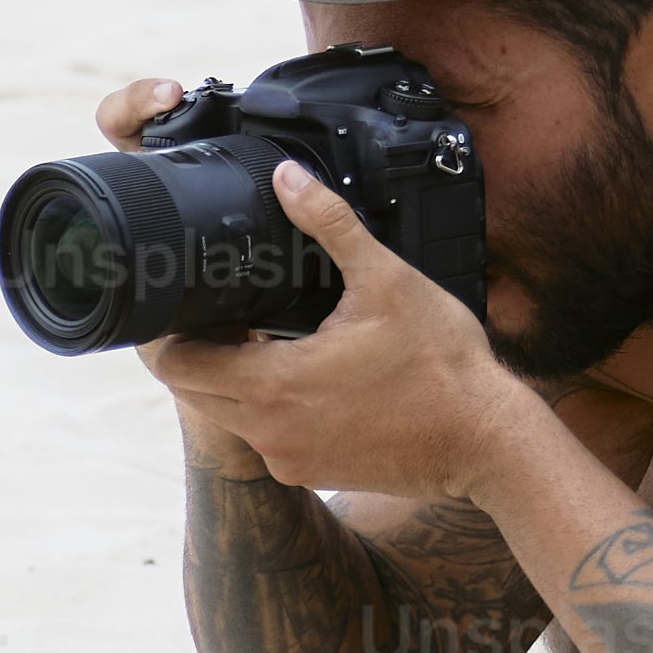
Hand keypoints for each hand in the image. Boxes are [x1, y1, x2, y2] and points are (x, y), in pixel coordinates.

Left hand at [136, 162, 517, 506]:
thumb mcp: (386, 280)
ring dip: (230, 380)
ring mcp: (287, 460)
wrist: (485, 441)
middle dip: (195, 353)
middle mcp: (268, 432)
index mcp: (274, 385)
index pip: (175, 365)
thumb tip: (288, 177)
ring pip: (225, 417)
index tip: (183, 305)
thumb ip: (329, 223)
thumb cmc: (442, 364)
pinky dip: (267, 408)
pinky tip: (302, 374)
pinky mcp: (309, 474)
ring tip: (262, 337)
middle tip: (221, 314)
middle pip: (190, 392)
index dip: (167, 333)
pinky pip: (264, 438)